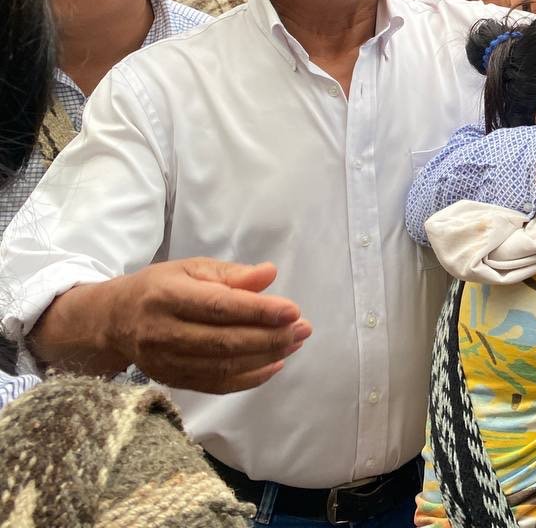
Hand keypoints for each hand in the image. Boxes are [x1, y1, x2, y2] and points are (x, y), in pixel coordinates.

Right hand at [100, 259, 307, 393]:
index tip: (292, 310)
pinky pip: (215, 385)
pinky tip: (275, 365)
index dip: (258, 311)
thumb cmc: (160, 287)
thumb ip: (231, 274)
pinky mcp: (171, 379)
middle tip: (303, 329)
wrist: (113, 320)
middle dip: (269, 337)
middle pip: (224, 341)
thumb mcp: (191, 268)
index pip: (219, 307)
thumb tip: (268, 274)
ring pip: (222, 366)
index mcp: (168, 296)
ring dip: (265, 357)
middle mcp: (164, 331)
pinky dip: (249, 379)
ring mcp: (165, 361)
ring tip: (295, 343)